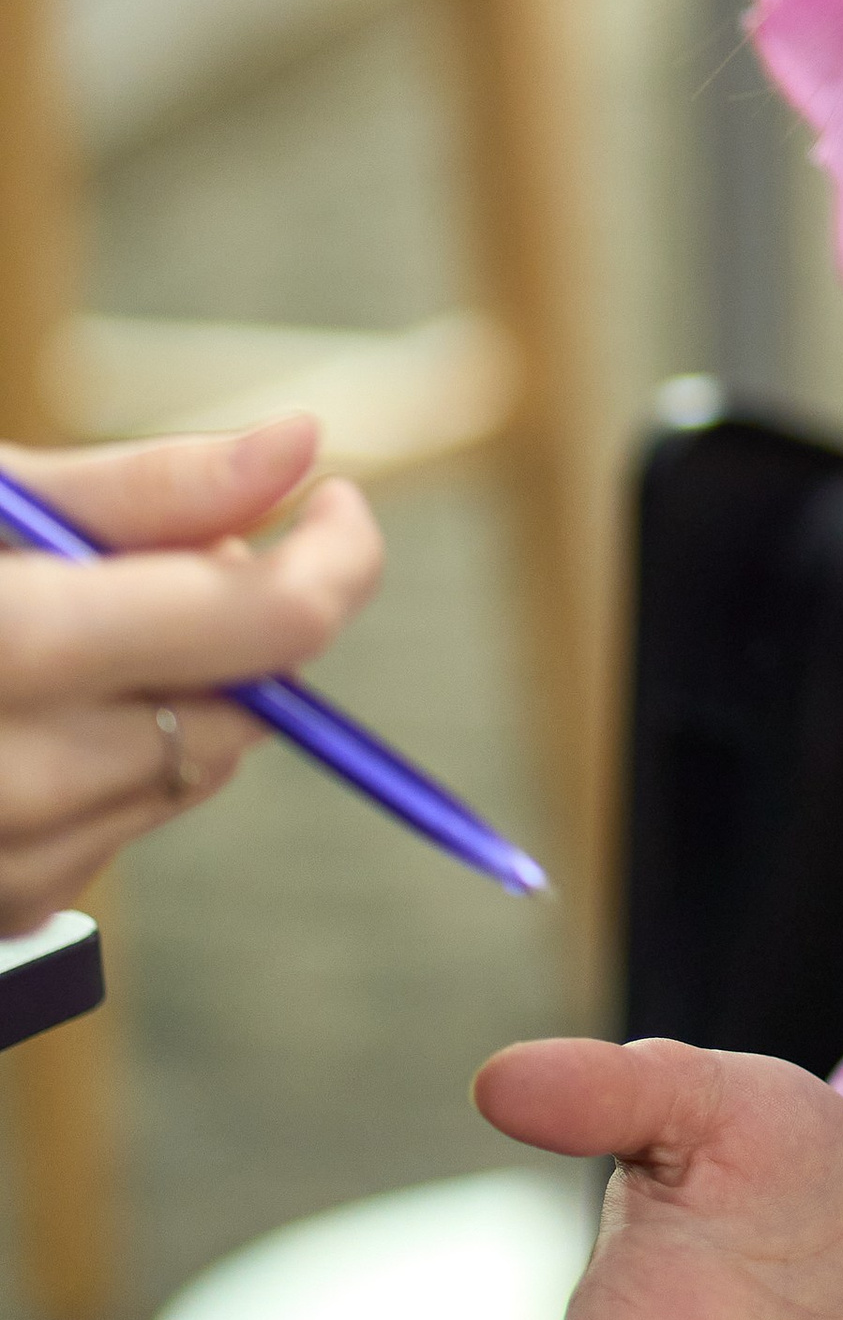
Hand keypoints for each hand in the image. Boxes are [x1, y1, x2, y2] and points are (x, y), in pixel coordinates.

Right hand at [0, 416, 383, 933]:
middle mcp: (9, 781)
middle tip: (165, 558)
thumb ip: (137, 490)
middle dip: (236, 628)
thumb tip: (297, 448)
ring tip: (53, 636)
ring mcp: (0, 870)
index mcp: (6, 651)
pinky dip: (102, 765)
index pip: (260, 629)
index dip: (333, 561)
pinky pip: (113, 833)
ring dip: (169, 698)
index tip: (333, 504)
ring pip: (187, 776)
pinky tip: (10, 716)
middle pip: (238, 712)